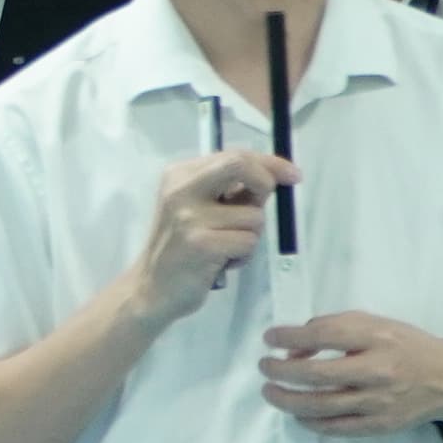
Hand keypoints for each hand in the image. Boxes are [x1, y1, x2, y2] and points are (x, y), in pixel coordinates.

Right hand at [124, 152, 298, 328]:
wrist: (150, 288)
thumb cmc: (181, 248)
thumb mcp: (196, 207)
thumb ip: (227, 189)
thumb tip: (273, 177)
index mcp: (180, 174)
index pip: (234, 155)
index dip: (269, 162)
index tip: (292, 174)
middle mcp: (181, 189)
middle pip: (238, 164)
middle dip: (264, 182)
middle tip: (263, 203)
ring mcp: (189, 216)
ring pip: (253, 215)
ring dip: (250, 235)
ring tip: (226, 247)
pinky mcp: (201, 244)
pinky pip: (247, 242)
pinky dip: (243, 255)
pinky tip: (222, 263)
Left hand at [260, 312, 442, 438]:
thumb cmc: (409, 346)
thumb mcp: (379, 324)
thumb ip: (339, 328)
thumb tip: (298, 345)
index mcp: (378, 338)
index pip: (323, 335)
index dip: (290, 336)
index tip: (269, 338)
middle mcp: (377, 370)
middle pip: (317, 374)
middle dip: (282, 371)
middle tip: (264, 367)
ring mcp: (378, 402)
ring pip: (321, 405)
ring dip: (288, 400)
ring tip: (271, 392)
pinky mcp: (379, 426)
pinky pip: (336, 427)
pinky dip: (311, 421)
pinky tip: (298, 413)